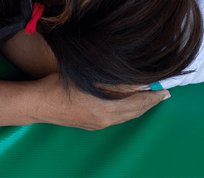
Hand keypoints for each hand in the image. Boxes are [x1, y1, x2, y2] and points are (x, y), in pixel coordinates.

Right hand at [33, 73, 169, 129]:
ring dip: (139, 108)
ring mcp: (98, 124)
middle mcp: (106, 120)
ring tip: (148, 99)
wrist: (38, 104)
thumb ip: (115, 83)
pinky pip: (116, 118)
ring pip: (126, 117)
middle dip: (150, 103)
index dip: (153, 96)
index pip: (139, 102)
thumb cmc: (59, 86)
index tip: (165, 90)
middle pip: (135, 112)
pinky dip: (127, 111)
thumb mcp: (89, 79)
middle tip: (163, 95)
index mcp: (108, 109)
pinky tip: (126, 105)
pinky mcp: (90, 125)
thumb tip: (137, 84)